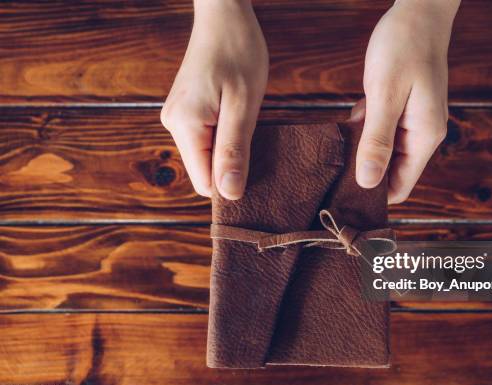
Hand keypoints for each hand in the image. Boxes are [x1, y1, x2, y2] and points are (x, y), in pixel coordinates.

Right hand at [161, 0, 267, 199]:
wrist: (224, 16)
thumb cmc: (238, 52)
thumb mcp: (244, 106)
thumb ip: (234, 151)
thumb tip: (230, 195)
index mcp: (185, 126)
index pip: (204, 183)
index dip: (230, 182)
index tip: (253, 163)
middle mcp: (173, 125)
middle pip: (204, 171)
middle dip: (231, 164)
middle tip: (252, 134)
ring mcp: (177, 117)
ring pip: (205, 156)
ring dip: (229, 148)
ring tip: (243, 118)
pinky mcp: (186, 111)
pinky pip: (205, 140)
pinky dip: (224, 136)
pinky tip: (235, 116)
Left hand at [351, 0, 459, 203]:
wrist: (418, 11)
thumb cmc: (404, 47)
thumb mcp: (386, 95)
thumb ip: (377, 140)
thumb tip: (368, 182)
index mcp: (424, 137)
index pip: (401, 187)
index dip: (375, 196)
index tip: (342, 198)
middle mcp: (421, 134)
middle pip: (391, 172)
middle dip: (364, 175)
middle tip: (330, 175)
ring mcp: (412, 121)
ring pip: (383, 152)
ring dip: (361, 152)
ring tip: (333, 152)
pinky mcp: (402, 108)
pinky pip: (381, 131)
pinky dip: (364, 131)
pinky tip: (347, 124)